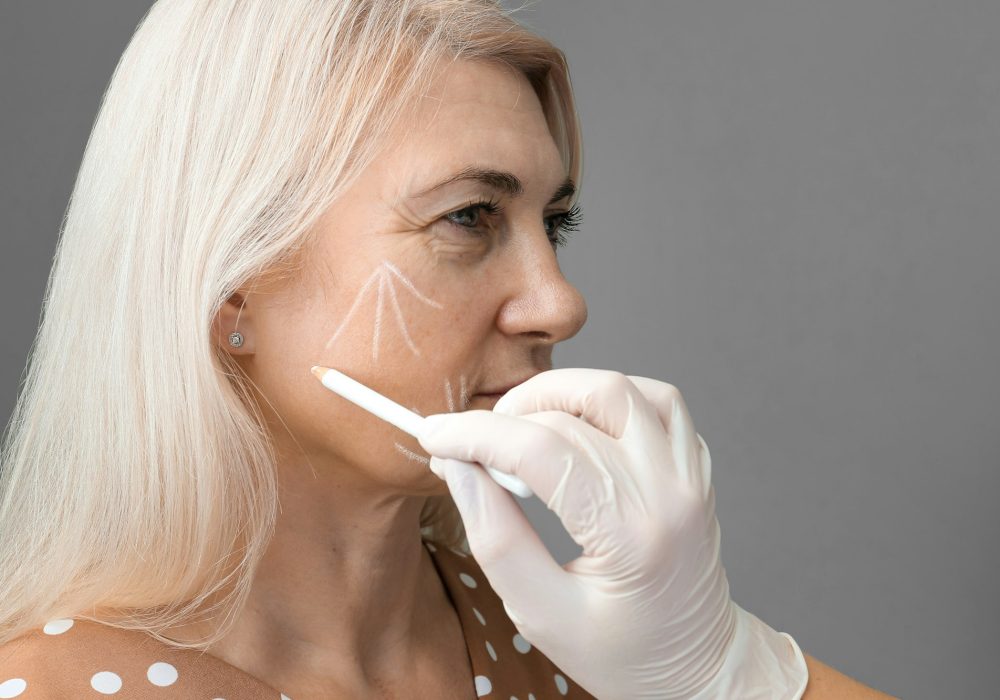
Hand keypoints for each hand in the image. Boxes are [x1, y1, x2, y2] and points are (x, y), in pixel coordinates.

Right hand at [417, 368, 807, 698]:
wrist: (696, 663)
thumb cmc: (621, 651)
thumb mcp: (541, 613)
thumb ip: (495, 537)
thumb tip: (459, 467)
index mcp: (630, 536)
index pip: (541, 452)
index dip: (476, 435)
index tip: (435, 435)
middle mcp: (668, 491)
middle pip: (574, 413)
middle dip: (507, 418)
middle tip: (475, 447)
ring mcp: (688, 472)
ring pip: (618, 388)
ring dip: (558, 392)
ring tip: (522, 428)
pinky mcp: (693, 463)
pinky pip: (655, 398)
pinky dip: (607, 395)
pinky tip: (578, 422)